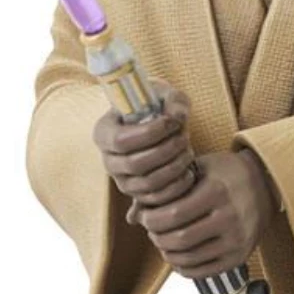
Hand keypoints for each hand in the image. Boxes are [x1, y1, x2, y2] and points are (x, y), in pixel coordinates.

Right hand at [92, 78, 195, 212]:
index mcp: (104, 132)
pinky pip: (157, 199)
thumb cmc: (158, 105)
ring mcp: (122, 181)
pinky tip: (189, 170)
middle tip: (184, 137)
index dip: (149, 134)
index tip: (172, 122)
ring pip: (148, 183)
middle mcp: (108, 160)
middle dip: (165, 151)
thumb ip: (174, 101)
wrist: (160, 124)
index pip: (120, 141)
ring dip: (173, 167)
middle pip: (135, 164)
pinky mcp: (139, 196)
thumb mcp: (165, 94)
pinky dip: (177, 187)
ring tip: (188, 150)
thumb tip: (178, 117)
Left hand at [137, 148, 278, 277]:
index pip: (172, 215)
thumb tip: (131, 216)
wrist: (266, 183)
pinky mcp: (240, 257)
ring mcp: (237, 240)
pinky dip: (183, 267)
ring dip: (167, 253)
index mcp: (216, 191)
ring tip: (162, 241)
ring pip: (189, 259)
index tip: (143, 215)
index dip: (150, 219)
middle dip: (156, 237)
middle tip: (151, 229)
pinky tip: (177, 255)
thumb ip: (165, 189)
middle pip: (178, 239)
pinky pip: (203, 271)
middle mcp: (229, 217)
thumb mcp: (197, 168)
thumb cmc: (225, 172)